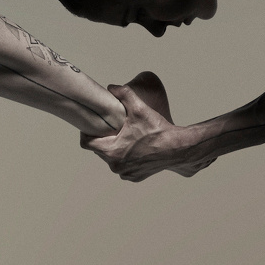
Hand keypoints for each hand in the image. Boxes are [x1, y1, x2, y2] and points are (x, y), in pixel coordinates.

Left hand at [81, 71, 215, 181]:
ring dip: (115, 148)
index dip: (86, 131)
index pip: (86, 143)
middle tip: (111, 126)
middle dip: (103, 138)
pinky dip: (126, 157)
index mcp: (112, 151)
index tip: (92, 123)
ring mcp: (126, 174)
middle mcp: (116, 166)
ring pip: (112, 158)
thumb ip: (123, 94)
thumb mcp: (139, 108)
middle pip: (100, 150)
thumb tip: (111, 87)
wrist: (178, 148)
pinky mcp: (135, 177)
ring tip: (124, 135)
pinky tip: (134, 146)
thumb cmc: (157, 130)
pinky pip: (123, 166)